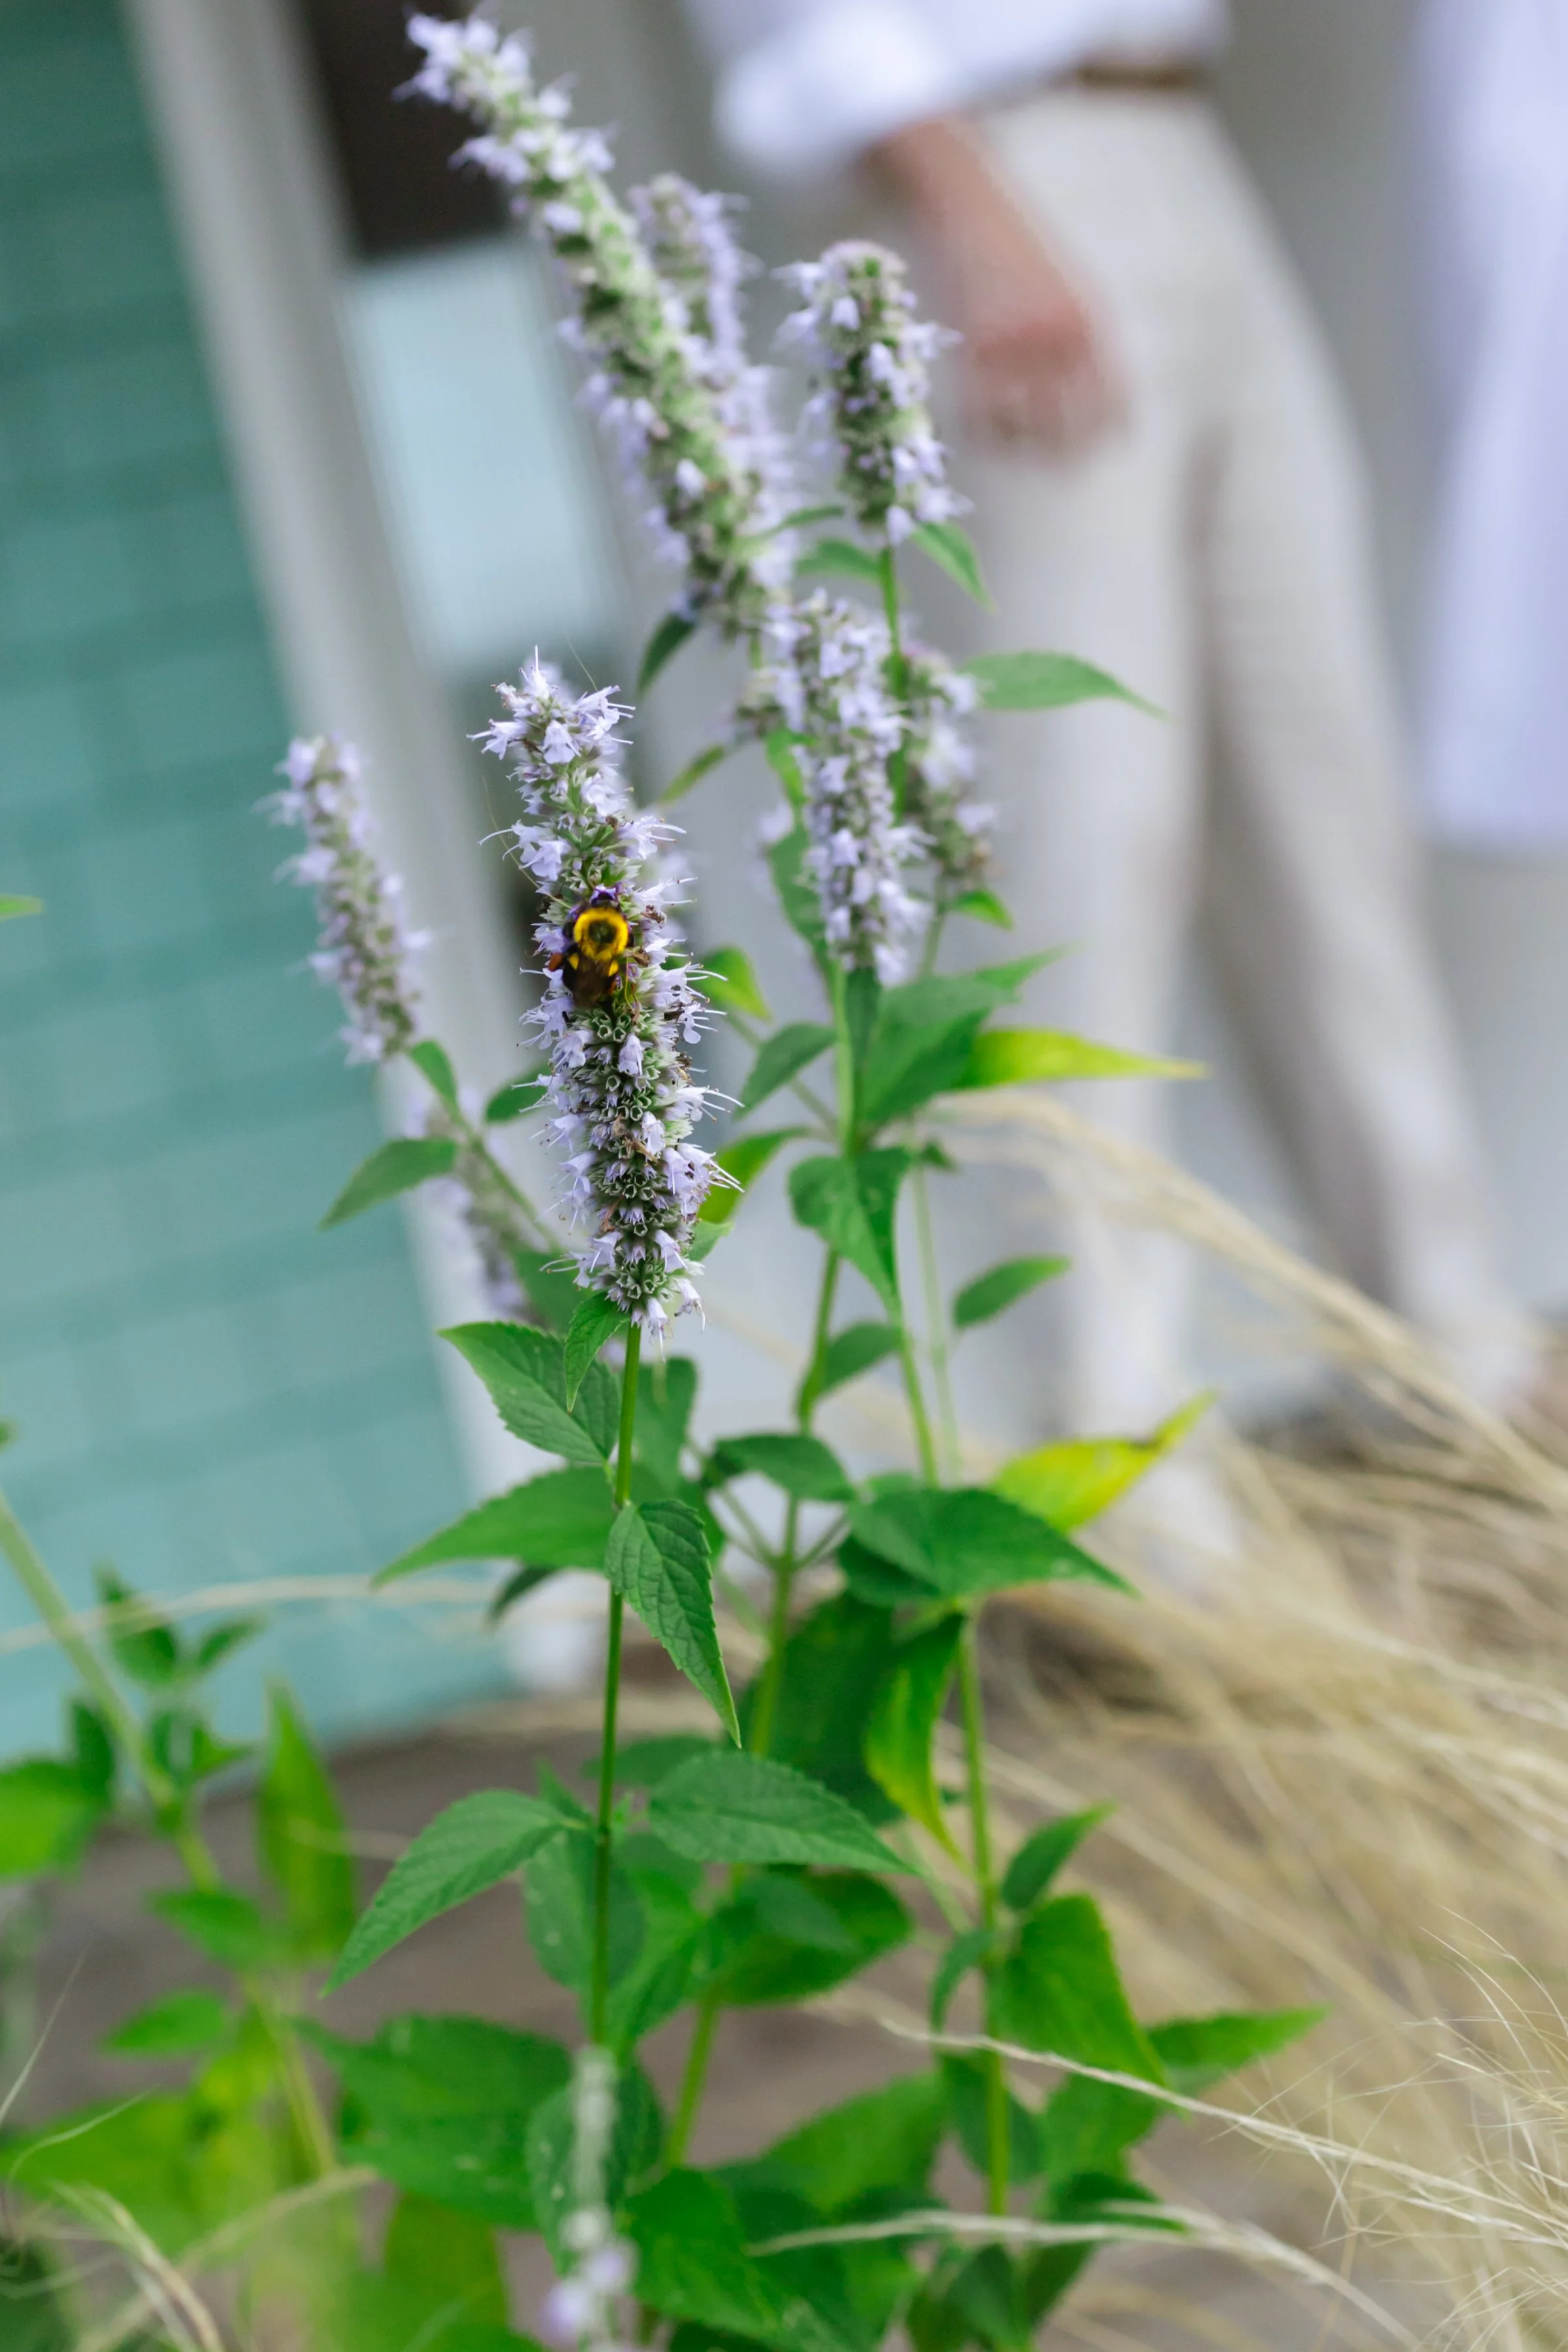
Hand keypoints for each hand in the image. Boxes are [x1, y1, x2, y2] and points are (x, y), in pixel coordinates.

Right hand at [869, 116, 1123, 453]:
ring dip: (1014, 443)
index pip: (1113, 404)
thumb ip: (1088, 340)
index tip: (1100, 447)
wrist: (970, 202)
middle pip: (1069, 428)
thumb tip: (1102, 402)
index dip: (1109, 433)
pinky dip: (980, 428)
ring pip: (1023, 429)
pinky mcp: (975, 346)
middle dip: (1059, 451)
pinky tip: (977, 423)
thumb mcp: (1072, 287)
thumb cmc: (1019, 247)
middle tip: (1046, 457)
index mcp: (1092, 324)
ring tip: (1006, 436)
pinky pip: (981, 415)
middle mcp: (1060, 339)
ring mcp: (1017, 345)